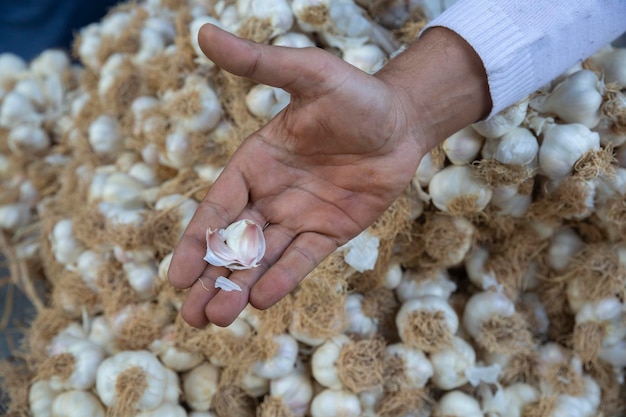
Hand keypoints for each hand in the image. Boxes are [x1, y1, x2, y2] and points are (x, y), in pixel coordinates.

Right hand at [167, 24, 428, 326]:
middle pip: (233, 244)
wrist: (401, 119)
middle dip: (211, 278)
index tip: (177, 275)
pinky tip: (262, 301)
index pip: (217, 208)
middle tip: (190, 315)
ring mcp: (300, 216)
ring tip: (216, 319)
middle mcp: (271, 194)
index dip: (197, 242)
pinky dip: (284, 278)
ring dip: (239, 288)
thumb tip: (204, 31)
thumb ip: (259, 63)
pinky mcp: (331, 231)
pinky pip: (304, 258)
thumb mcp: (307, 74)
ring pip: (263, 259)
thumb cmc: (354, 94)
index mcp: (255, 162)